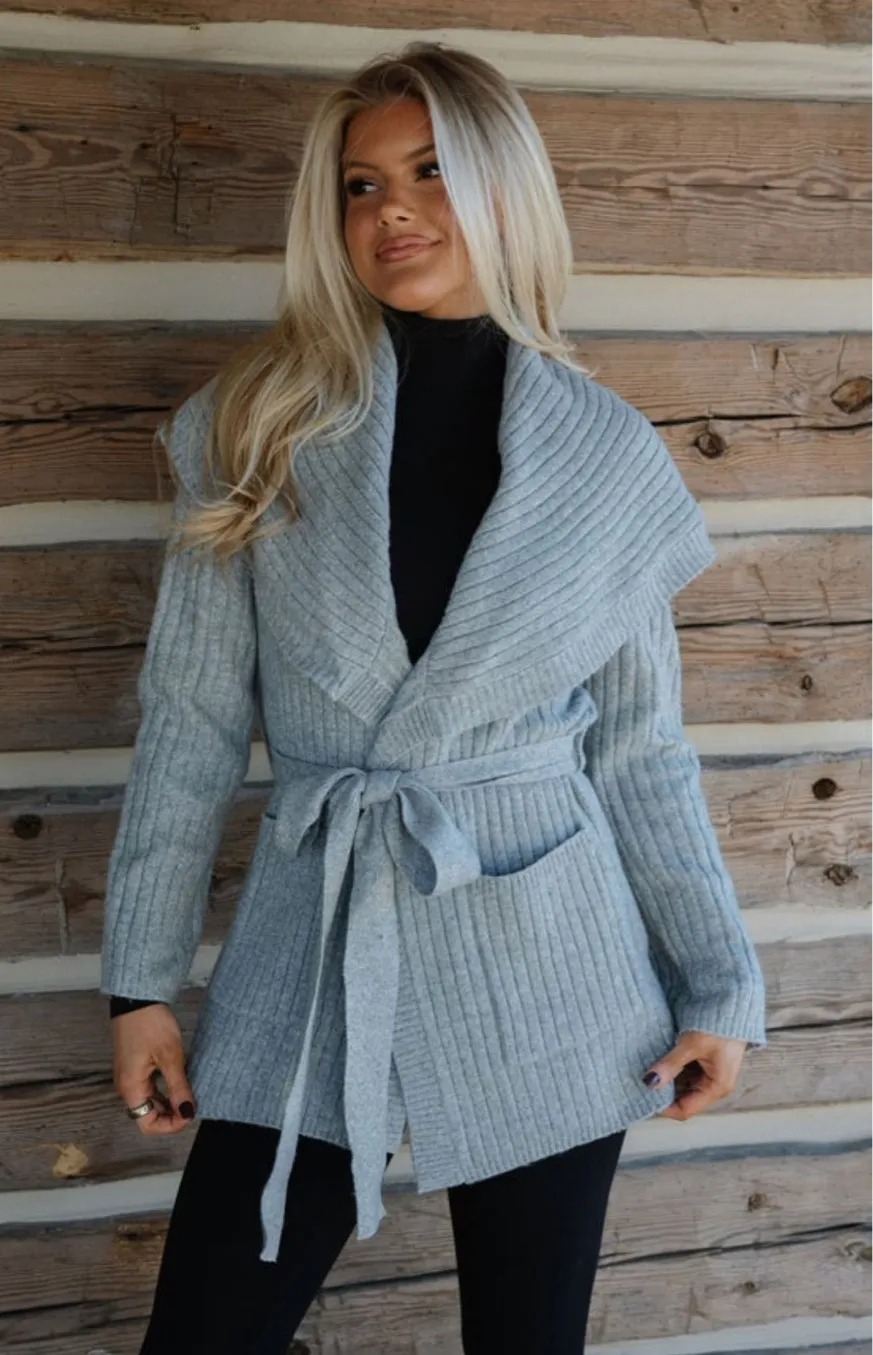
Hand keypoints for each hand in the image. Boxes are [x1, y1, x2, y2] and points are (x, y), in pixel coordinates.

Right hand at [112, 1003, 196, 1134]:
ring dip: (170, 1102)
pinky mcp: (135, 1066)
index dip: (170, 1125)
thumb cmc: (150, 1024)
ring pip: (151, 1102)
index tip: (191, 1112)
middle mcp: (127, 1087)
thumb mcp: (170, 1057)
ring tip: (190, 1091)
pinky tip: (181, 1080)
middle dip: (172, 1115)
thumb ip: (179, 1088)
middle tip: (194, 1102)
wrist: (137, 998)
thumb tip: (188, 1114)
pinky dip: (165, 1090)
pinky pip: (150, 1087)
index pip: (148, 1124)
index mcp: (131, 1089)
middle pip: (149, 1115)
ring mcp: (130, 1076)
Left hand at [643, 1030, 746, 1119]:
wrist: (733, 1004)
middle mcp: (715, 1085)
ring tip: (648, 1071)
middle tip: (642, 1083)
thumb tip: (649, 1082)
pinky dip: (673, 1069)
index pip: (686, 1109)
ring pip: (683, 1085)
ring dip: (667, 1080)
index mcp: (717, 1087)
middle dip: (664, 1092)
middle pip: (683, 1099)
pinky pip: (685, 1072)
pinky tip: (660, 1062)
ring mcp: (710, 1074)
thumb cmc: (719, 1025)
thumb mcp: (692, 1045)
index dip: (664, 1107)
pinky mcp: (706, 1062)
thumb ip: (670, 1064)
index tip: (644, 1098)